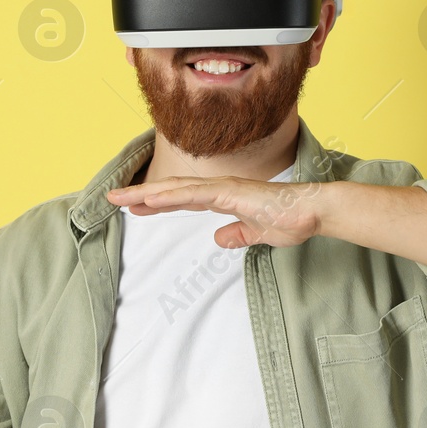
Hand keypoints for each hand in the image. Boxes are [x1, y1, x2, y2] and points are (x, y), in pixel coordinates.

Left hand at [106, 176, 325, 247]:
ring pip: (177, 190)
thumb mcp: (256, 234)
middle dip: (141, 195)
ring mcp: (223, 188)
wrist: (313, 213)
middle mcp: (219, 189)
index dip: (158, 202)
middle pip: (172, 191)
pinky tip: (150, 199)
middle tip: (114, 199)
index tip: (136, 207)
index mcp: (224, 197)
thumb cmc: (290, 220)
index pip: (183, 199)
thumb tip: (220, 239)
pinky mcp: (230, 193)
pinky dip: (170, 196)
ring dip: (147, 194)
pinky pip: (194, 194)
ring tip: (120, 198)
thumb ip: (238, 234)